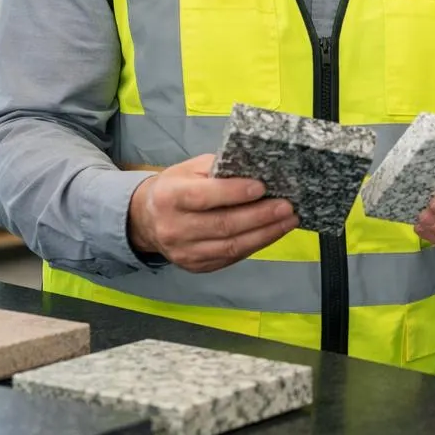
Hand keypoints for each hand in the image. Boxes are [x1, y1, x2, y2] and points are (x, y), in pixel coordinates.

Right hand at [127, 154, 298, 272]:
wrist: (146, 220)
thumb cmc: (174, 188)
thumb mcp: (188, 169)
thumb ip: (217, 168)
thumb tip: (255, 170)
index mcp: (169, 197)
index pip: (203, 196)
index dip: (233, 193)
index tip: (261, 187)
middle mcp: (174, 228)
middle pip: (222, 225)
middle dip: (260, 216)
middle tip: (286, 206)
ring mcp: (184, 252)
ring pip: (231, 246)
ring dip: (265, 234)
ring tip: (288, 220)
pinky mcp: (195, 266)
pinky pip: (231, 257)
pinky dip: (255, 244)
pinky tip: (272, 232)